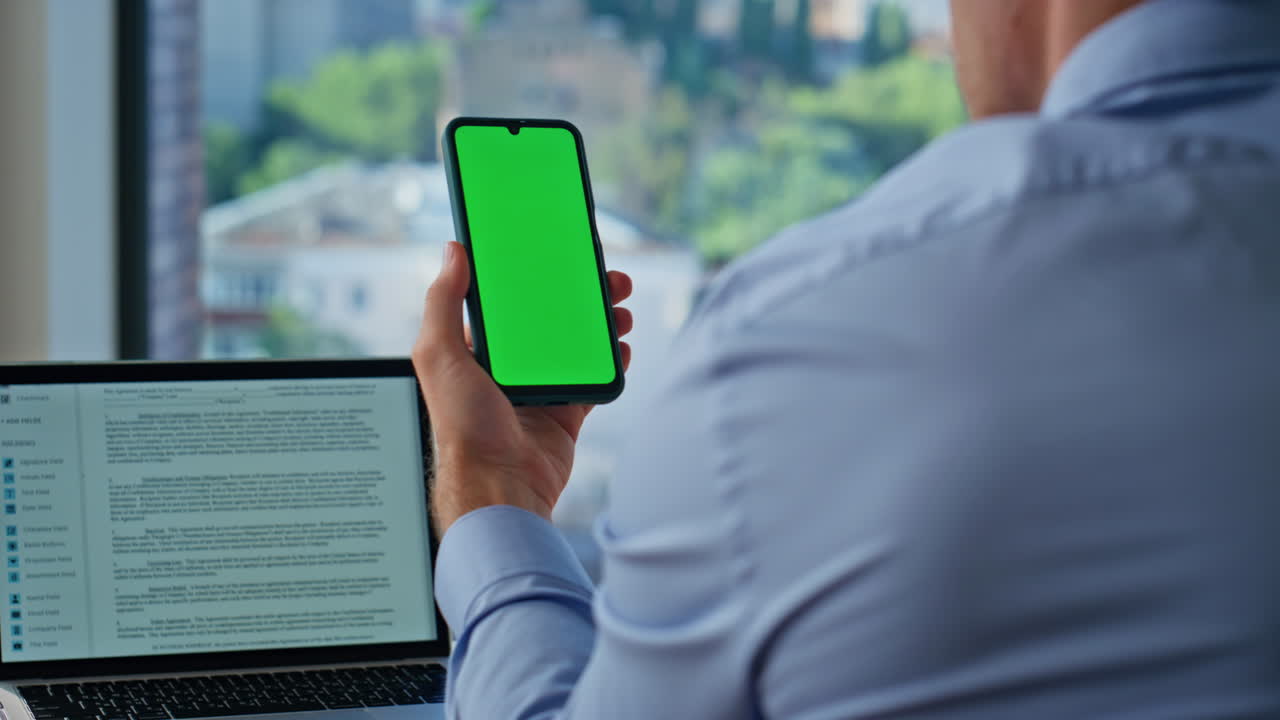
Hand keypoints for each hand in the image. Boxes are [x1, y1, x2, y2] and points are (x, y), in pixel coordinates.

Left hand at [412, 241, 633, 538]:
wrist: (501, 486)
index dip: (531, 275)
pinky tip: (622, 346)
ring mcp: (540, 390)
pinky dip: (611, 361)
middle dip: (578, 294)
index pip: (507, 301)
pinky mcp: (566, 412)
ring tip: (619, 307)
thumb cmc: (463, 429)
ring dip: (600, 323)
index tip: (554, 252)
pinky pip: (594, 380)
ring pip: (576, 344)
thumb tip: (453, 251)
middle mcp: (508, 368)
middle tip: (604, 276)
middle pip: (549, 318)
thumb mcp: (439, 356)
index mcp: (475, 350)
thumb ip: (443, 301)